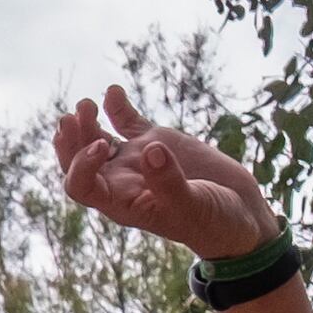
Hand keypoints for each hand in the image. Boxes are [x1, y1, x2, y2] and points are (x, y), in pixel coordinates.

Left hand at [50, 85, 278, 261]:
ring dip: (87, 122)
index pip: (81, 186)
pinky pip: (128, 122)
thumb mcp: (192, 206)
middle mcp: (122, 181)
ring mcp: (137, 160)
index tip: (102, 146)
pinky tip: (113, 90)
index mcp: (122, 203)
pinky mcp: (157, 142)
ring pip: (98, 139)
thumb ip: (170, 183)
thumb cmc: (214, 221)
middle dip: (72, 140)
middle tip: (72, 116)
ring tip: (85, 104)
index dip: (81, 164)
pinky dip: (117, 107)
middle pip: (80, 161)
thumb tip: (151, 150)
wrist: (239, 214)